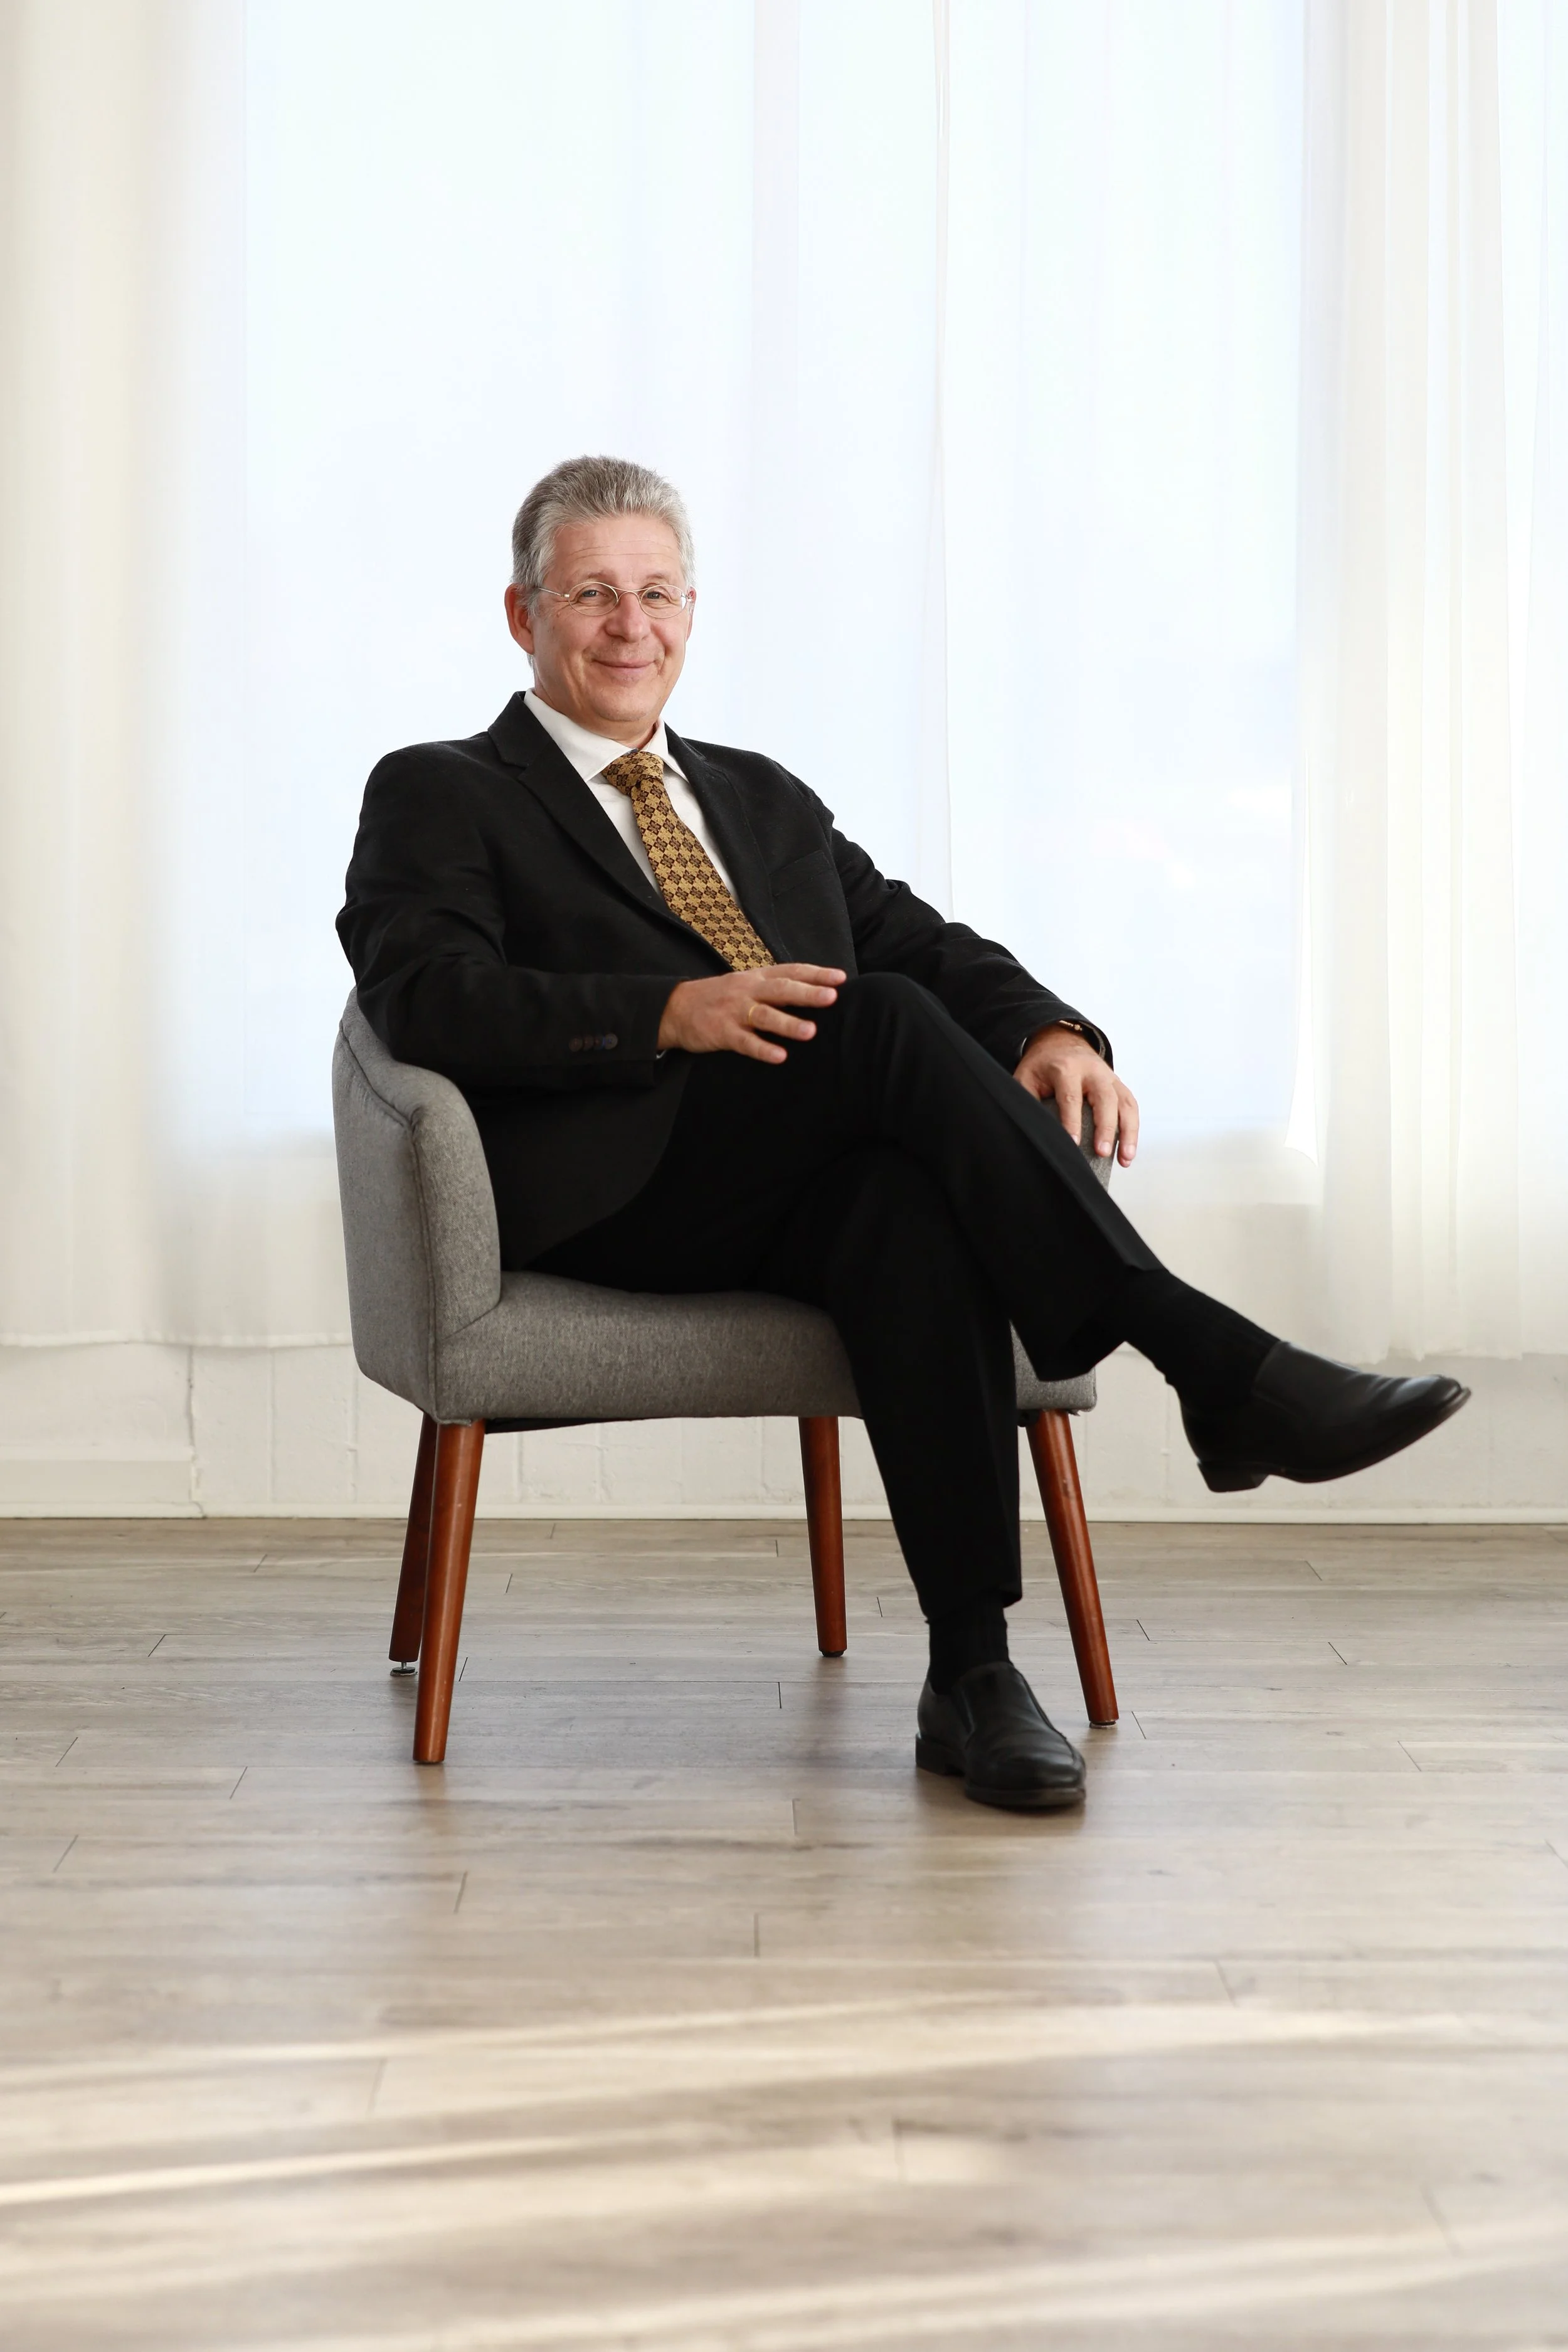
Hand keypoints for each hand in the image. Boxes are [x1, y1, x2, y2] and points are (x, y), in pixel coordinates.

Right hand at [657, 965, 845, 1063]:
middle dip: (807, 993)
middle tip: (831, 997)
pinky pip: (744, 1042)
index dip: (815, 973)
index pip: (790, 971)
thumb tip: (812, 992)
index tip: (840, 977)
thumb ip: (775, 988)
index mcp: (756, 977)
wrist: (675, 1008)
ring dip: (788, 1024)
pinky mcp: (721, 1033)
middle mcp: (747, 991)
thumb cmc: (719, 998)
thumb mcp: (746, 985)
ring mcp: (734, 1011)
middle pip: (780, 990)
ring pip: (764, 1016)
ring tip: (811, 1031)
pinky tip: (779, 1057)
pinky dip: (762, 1049)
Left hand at [1014, 1023, 1138, 1165]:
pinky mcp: (1118, 1084)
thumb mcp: (1025, 1078)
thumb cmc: (1042, 1065)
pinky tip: (1128, 1151)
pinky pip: (1130, 1106)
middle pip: (1104, 1098)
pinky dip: (1132, 1129)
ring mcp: (1108, 1076)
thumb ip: (1027, 1101)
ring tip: (1125, 1158)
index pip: (1071, 1097)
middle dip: (1105, 1128)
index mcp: (1065, 1068)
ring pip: (1124, 1103)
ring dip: (1128, 1132)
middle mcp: (1091, 1070)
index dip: (1072, 1122)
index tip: (1073, 1144)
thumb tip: (1029, 1130)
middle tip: (1102, 1153)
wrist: (1060, 1041)